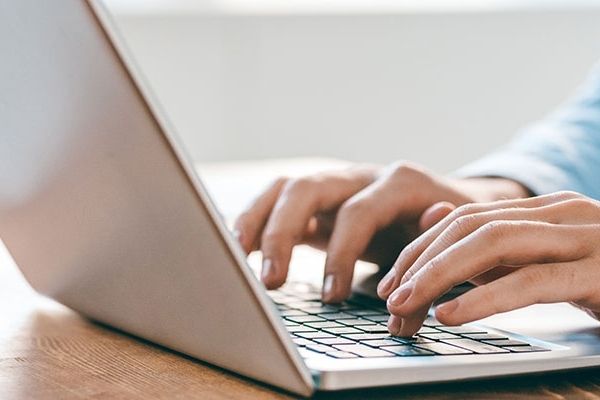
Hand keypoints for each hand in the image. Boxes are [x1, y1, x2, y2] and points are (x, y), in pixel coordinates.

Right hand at [233, 160, 527, 302]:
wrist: (451, 207)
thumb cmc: (450, 228)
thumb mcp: (451, 240)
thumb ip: (434, 249)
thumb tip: (421, 251)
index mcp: (398, 182)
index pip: (357, 211)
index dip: (341, 253)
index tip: (331, 296)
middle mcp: (361, 176)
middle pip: (307, 188)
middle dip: (282, 232)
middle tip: (271, 281)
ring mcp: (337, 186)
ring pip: (284, 188)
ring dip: (257, 221)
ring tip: (238, 257)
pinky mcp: (320, 202)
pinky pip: (279, 202)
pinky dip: (256, 221)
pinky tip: (240, 247)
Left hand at [377, 191, 599, 336]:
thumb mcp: (542, 262)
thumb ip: (493, 246)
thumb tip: (432, 221)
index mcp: (547, 210)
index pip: (466, 219)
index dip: (421, 249)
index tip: (392, 280)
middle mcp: (566, 214)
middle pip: (472, 227)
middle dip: (421, 261)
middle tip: (389, 296)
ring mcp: (588, 238)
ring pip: (495, 244)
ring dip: (440, 275)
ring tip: (406, 304)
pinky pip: (533, 281)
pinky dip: (486, 296)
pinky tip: (451, 313)